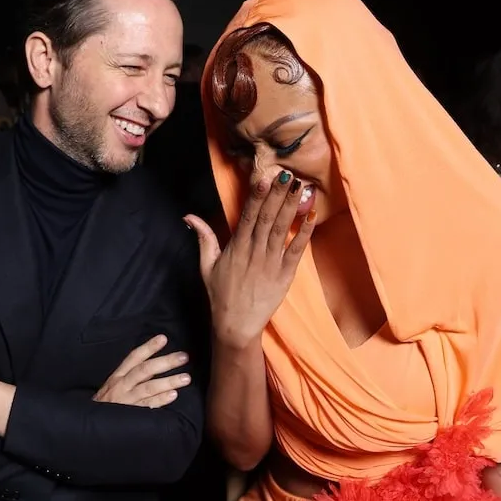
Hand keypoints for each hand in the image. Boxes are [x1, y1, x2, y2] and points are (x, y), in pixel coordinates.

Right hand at [94, 334, 189, 407]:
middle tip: (184, 357)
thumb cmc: (106, 404)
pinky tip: (173, 396)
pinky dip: (160, 400)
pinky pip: (147, 406)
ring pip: (148, 388)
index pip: (134, 357)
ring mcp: (126, 400)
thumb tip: (157, 365)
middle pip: (145, 370)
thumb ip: (132, 377)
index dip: (148, 347)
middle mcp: (122, 386)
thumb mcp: (114, 386)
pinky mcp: (129, 415)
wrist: (91, 424)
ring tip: (186, 378)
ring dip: (168, 382)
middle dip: (165, 362)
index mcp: (118, 376)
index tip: (163, 338)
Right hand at [183, 169, 315, 349]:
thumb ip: (203, 238)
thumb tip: (189, 217)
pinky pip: (297, 250)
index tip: (263, 178)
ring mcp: (271, 263)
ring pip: (282, 229)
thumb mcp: (206, 266)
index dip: (256, 197)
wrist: (236, 325)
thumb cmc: (220, 295)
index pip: (247, 216)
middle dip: (277, 195)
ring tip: (300, 187)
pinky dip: (305, 233)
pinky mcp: (285, 275)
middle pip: (267, 218)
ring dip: (291, 207)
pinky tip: (311, 216)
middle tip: (287, 174)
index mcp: (235, 248)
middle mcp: (254, 252)